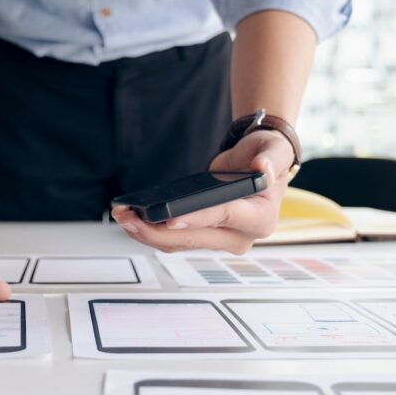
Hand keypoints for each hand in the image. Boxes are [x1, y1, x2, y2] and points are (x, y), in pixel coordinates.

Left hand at [112, 131, 293, 253]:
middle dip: (158, 230)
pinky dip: (153, 232)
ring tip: (122, 217)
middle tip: (128, 217)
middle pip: (194, 238)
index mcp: (261, 218)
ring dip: (148, 234)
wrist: (259, 166)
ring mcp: (222, 241)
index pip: (224, 217)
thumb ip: (270, 159)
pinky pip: (176, 241)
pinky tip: (132, 220)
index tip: (169, 219)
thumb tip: (261, 169)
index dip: (196, 218)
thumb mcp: (273, 150)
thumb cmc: (266, 157)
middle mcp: (241, 237)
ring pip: (180, 244)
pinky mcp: (205, 237)